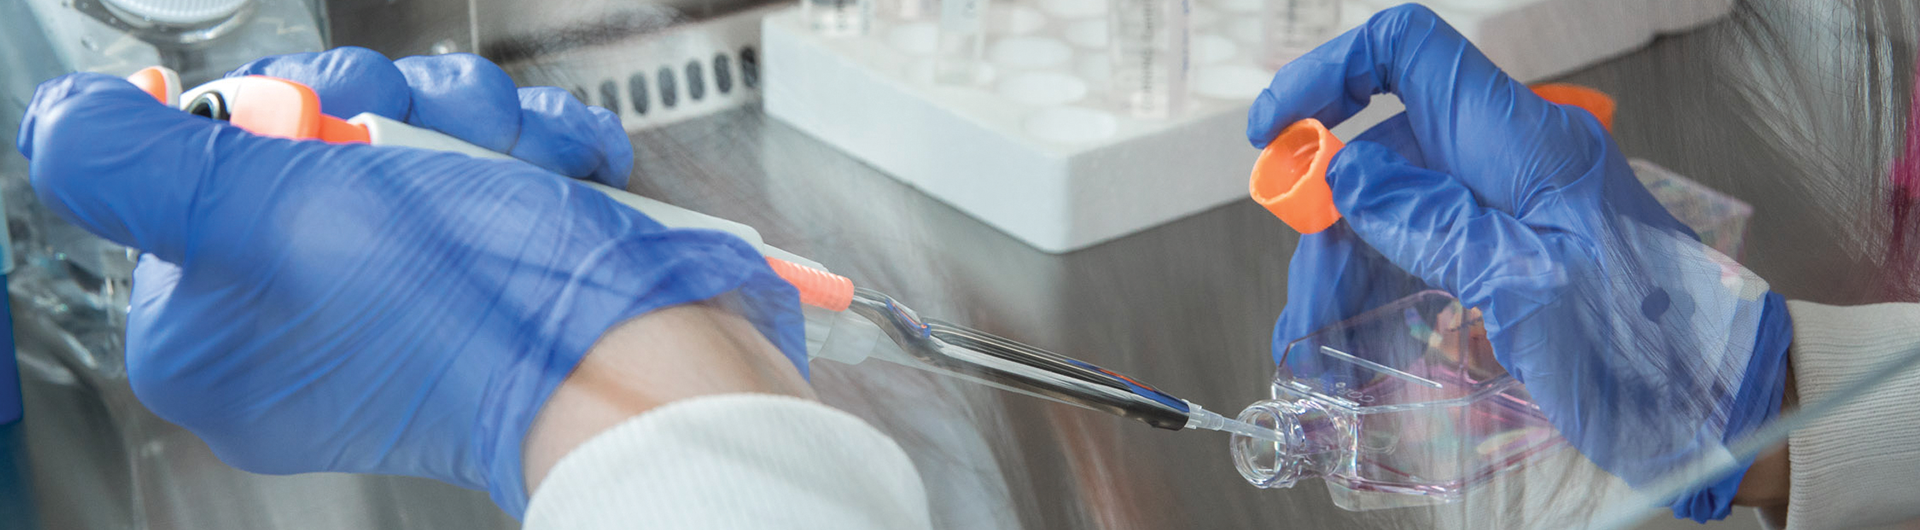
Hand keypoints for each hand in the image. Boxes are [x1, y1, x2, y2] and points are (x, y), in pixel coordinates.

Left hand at [16, 48, 806, 517]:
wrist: (649, 351)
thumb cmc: (477, 311)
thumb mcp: (273, 214)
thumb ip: (142, 165)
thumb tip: (71, 125)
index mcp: (224, 339)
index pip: (191, 178)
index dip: (255, 122)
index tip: (309, 129)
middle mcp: (313, 323)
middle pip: (304, 141)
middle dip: (378, 108)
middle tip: (411, 143)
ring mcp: (414, 296)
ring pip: (407, 134)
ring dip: (467, 119)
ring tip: (501, 160)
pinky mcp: (500, 267)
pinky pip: (492, 164)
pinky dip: (529, 150)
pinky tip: (550, 171)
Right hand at [1250, 5, 1792, 521]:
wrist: (1714, 399)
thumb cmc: (1646, 345)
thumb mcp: (1526, 286)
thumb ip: (1433, 224)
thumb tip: (1349, 177)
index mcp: (1522, 139)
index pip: (1409, 54)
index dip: (1330, 74)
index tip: (1274, 130)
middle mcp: (1507, 158)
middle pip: (1383, 151)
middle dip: (1327, 221)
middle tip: (1305, 299)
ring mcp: (1505, 205)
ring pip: (1390, 212)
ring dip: (1343, 272)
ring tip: (1320, 345)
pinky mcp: (1504, 252)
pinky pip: (1418, 252)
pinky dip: (1376, 293)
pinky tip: (1347, 346)